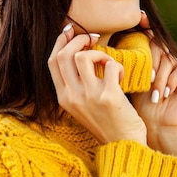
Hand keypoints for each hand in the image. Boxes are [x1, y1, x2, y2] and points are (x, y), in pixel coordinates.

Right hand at [48, 26, 146, 145]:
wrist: (124, 146)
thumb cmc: (107, 122)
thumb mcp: (83, 105)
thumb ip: (77, 84)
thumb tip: (77, 52)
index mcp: (64, 98)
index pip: (52, 61)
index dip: (61, 41)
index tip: (71, 31)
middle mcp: (72, 97)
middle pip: (64, 55)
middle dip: (79, 39)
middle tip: (93, 38)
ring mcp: (89, 97)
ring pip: (84, 56)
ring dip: (99, 52)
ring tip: (107, 63)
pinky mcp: (108, 97)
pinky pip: (110, 66)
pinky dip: (117, 65)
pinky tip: (120, 77)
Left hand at [131, 12, 176, 156]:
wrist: (157, 128)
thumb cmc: (140, 108)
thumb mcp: (130, 81)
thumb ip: (125, 61)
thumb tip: (106, 37)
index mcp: (155, 60)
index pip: (149, 40)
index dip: (145, 31)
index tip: (140, 19)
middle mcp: (170, 62)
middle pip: (159, 47)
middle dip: (151, 63)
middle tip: (147, 79)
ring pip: (168, 59)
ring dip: (159, 78)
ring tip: (154, 94)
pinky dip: (171, 81)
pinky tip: (165, 94)